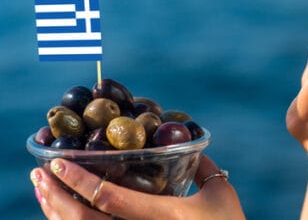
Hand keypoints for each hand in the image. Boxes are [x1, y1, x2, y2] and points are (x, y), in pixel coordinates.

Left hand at [30, 155, 244, 219]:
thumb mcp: (221, 193)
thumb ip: (203, 165)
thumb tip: (187, 141)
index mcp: (164, 217)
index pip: (109, 198)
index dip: (80, 180)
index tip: (60, 161)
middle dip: (56, 196)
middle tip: (40, 174)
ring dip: (56, 212)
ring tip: (45, 190)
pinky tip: (64, 212)